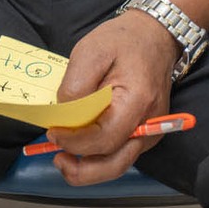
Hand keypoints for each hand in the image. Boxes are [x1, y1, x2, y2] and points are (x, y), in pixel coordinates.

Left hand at [41, 11, 179, 185]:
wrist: (154, 36)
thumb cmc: (124, 41)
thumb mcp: (91, 51)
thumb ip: (75, 85)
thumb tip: (64, 114)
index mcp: (138, 101)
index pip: (106, 138)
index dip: (76, 142)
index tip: (54, 132)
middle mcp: (150, 124)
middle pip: (116, 164)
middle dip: (83, 171)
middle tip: (57, 159)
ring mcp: (149, 131)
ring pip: (118, 164)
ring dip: (89, 169)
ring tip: (64, 158)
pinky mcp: (144, 132)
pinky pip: (120, 153)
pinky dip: (98, 157)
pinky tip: (80, 147)